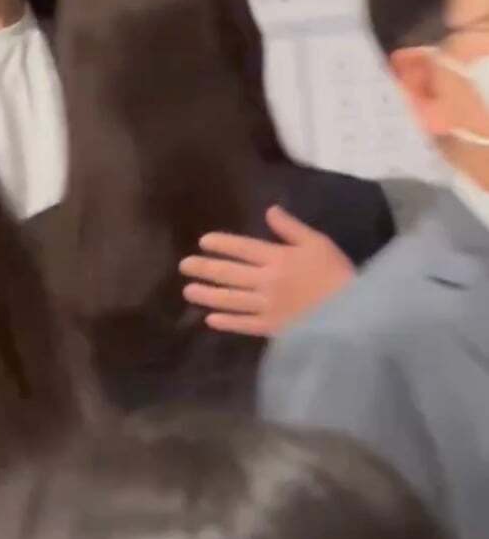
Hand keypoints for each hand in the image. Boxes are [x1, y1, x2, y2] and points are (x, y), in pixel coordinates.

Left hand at [178, 205, 355, 336]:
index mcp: (277, 258)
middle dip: (205, 268)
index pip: (242, 248)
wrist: (354, 313)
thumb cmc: (337, 274)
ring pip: (231, 299)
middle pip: (229, 273)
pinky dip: (227, 322)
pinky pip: (245, 324)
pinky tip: (211, 320)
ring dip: (208, 295)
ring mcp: (267, 306)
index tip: (203, 242)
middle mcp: (266, 281)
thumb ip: (291, 228)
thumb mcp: (318, 243)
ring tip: (188, 291)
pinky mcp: (272, 328)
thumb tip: (269, 210)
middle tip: (184, 265)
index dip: (221, 244)